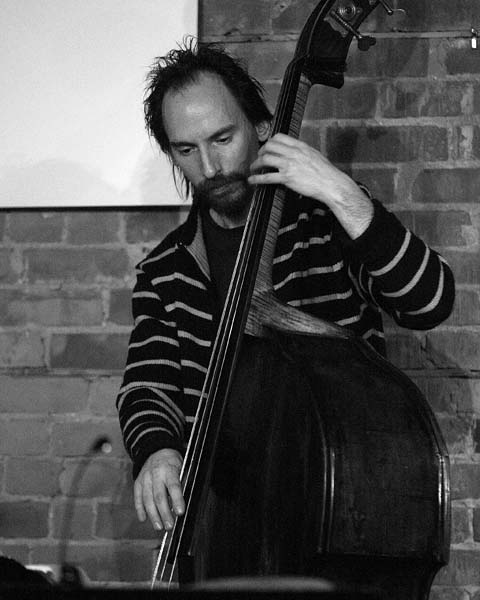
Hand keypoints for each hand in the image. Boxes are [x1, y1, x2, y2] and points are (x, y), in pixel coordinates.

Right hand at [134, 448, 184, 530]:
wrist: (157, 450)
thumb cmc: (173, 462)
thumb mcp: (182, 467)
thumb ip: (183, 482)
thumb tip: (185, 500)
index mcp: (169, 469)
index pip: (173, 486)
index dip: (177, 500)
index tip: (180, 512)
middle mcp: (155, 474)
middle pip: (159, 496)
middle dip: (164, 513)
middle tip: (169, 526)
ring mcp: (145, 478)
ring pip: (147, 499)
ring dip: (153, 515)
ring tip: (159, 526)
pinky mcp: (138, 482)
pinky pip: (137, 497)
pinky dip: (139, 509)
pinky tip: (143, 519)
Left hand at [248, 134, 373, 238]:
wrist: (330, 183)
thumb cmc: (326, 172)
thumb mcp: (314, 155)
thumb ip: (303, 152)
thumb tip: (295, 152)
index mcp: (300, 146)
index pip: (279, 137)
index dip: (269, 142)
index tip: (267, 147)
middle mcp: (293, 153)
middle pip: (269, 146)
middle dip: (261, 151)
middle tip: (259, 158)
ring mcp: (289, 165)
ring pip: (265, 159)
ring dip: (256, 164)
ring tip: (253, 168)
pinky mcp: (287, 178)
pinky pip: (267, 177)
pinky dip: (256, 178)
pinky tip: (251, 180)